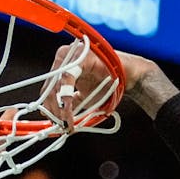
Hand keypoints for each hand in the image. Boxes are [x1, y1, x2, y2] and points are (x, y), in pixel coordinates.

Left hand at [41, 44, 155, 125]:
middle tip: (60, 125)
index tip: (53, 122)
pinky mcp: (83, 56)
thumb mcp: (83, 96)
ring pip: (57, 83)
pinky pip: (68, 78)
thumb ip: (69, 102)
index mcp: (63, 63)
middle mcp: (65, 55)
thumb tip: (53, 117)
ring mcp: (74, 53)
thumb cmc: (108, 83)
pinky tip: (68, 111)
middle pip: (50, 85)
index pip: (48, 86)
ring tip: (66, 122)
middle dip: (53, 109)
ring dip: (59, 106)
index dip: (49, 106)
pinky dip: (66, 97)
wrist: (131, 76)